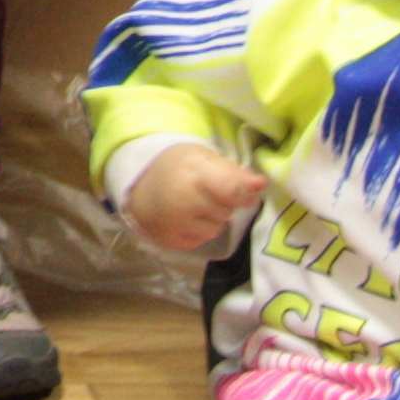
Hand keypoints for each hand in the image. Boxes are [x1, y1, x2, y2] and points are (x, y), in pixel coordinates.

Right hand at [126, 144, 269, 254]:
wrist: (138, 186)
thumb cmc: (176, 167)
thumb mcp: (202, 158)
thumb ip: (233, 172)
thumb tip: (261, 184)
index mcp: (192, 175)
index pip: (232, 189)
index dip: (245, 191)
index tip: (254, 187)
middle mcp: (183, 203)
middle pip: (227, 211)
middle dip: (223, 202)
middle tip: (207, 191)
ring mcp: (175, 225)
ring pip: (215, 229)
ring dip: (212, 218)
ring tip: (194, 204)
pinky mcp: (171, 242)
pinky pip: (201, 241)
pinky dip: (198, 231)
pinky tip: (185, 218)